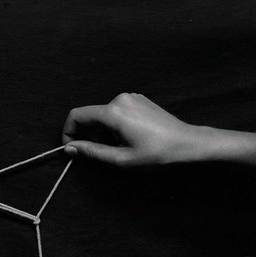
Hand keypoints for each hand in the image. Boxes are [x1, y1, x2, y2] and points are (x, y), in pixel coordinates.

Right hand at [62, 92, 201, 166]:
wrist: (187, 143)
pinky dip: (114, 125)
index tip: (72, 148)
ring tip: (120, 146)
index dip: (68, 132)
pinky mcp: (138, 100)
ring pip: (102, 115)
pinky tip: (129, 137)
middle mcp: (120, 99)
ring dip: (103, 132)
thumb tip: (70, 148)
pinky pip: (115, 111)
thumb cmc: (157, 154)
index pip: (76, 115)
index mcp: (113, 112)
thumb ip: (91, 152)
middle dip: (89, 135)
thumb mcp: (120, 159)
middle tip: (103, 153)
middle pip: (90, 116)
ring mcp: (130, 97)